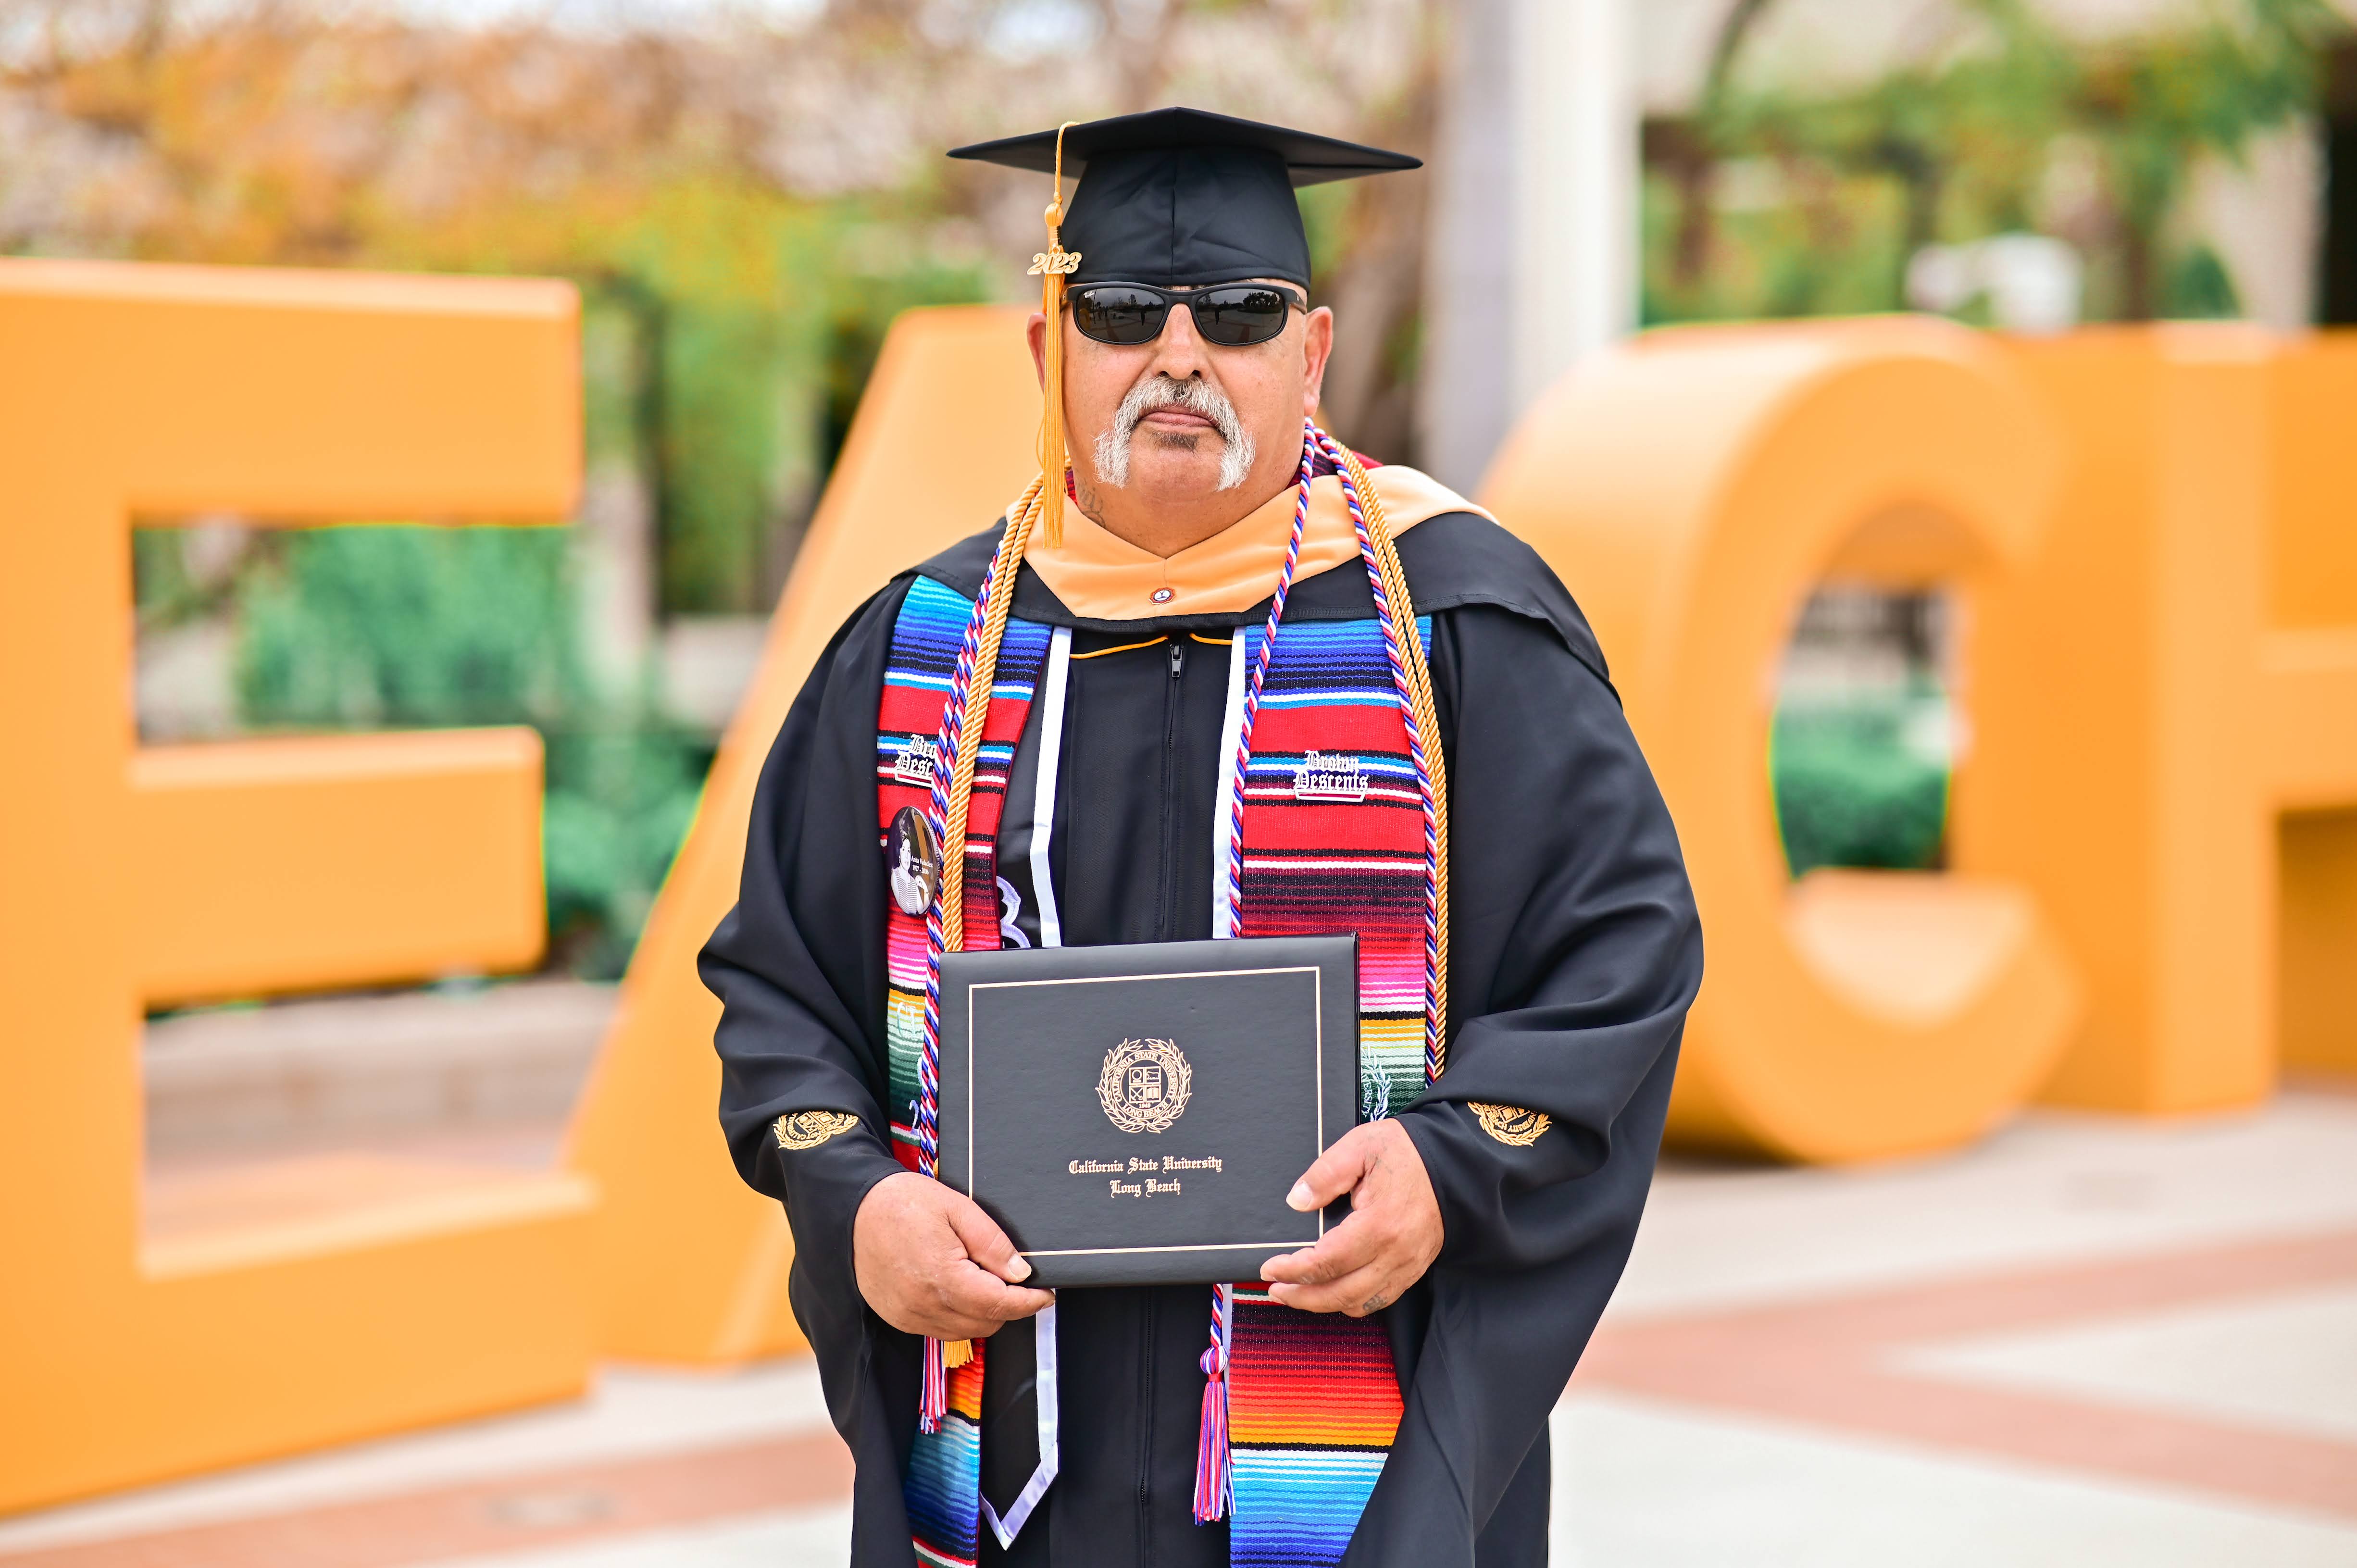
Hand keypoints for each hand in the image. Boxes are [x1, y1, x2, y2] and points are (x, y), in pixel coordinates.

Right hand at [853, 1171, 1055, 1338]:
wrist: (851, 1209)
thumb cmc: (903, 1202)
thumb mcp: (956, 1208)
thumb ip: (992, 1243)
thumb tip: (1021, 1273)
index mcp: (943, 1277)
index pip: (999, 1304)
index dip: (1028, 1302)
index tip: (1044, 1294)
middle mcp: (924, 1306)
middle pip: (986, 1322)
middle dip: (1008, 1306)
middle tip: (1012, 1278)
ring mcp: (908, 1316)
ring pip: (964, 1331)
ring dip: (983, 1313)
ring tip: (982, 1279)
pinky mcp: (897, 1318)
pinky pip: (940, 1329)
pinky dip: (957, 1316)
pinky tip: (957, 1289)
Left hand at [1259, 1119, 1441, 1315]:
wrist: (1455, 1164)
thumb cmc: (1406, 1153)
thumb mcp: (1361, 1147)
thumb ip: (1325, 1174)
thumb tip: (1296, 1202)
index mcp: (1378, 1225)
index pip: (1326, 1262)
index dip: (1292, 1270)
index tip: (1269, 1267)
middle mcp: (1395, 1255)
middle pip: (1339, 1294)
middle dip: (1301, 1297)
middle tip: (1275, 1289)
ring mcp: (1407, 1267)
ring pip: (1359, 1304)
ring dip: (1324, 1304)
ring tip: (1298, 1293)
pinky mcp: (1414, 1270)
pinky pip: (1380, 1300)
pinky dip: (1352, 1302)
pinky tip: (1333, 1290)